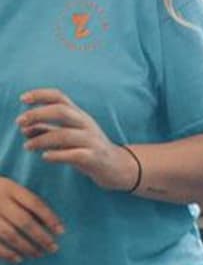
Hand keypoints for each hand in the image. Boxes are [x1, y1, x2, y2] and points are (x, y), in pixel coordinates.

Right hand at [0, 177, 62, 263]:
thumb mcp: (9, 190)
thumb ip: (26, 203)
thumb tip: (53, 226)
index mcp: (7, 186)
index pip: (34, 202)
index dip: (50, 218)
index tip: (61, 231)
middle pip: (24, 221)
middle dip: (41, 237)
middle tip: (53, 248)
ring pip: (10, 234)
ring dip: (27, 247)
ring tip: (38, 254)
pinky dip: (8, 254)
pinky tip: (18, 259)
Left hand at [17, 89, 139, 191]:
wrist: (120, 168)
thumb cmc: (91, 151)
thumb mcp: (69, 137)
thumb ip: (48, 131)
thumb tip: (25, 129)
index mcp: (80, 115)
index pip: (59, 97)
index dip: (40, 95)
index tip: (23, 100)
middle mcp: (86, 124)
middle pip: (61, 111)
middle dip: (37, 115)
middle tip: (20, 123)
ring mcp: (93, 141)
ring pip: (64, 135)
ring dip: (42, 140)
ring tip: (28, 146)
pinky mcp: (96, 158)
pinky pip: (74, 155)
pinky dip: (57, 155)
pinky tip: (45, 157)